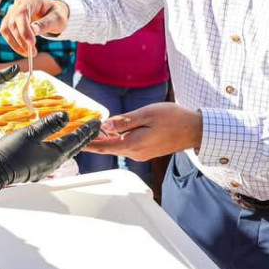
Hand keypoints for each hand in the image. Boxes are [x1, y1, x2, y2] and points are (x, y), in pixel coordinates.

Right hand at [0, 0, 69, 56]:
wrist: (52, 14)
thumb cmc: (56, 15)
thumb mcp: (57, 19)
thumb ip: (45, 23)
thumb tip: (33, 31)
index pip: (22, 13)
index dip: (24, 29)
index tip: (31, 43)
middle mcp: (20, 2)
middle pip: (13, 21)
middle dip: (21, 40)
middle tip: (32, 53)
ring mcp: (13, 9)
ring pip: (6, 28)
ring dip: (15, 43)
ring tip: (28, 53)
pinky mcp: (9, 18)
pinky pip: (6, 32)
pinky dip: (13, 43)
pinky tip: (23, 49)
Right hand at [0, 112, 100, 195]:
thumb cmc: (10, 152)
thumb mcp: (30, 133)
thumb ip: (49, 124)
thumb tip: (66, 116)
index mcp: (55, 153)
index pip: (76, 139)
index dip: (87, 129)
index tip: (97, 121)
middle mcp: (53, 163)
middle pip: (74, 148)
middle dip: (85, 137)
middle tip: (94, 128)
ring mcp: (44, 168)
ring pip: (65, 154)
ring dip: (74, 143)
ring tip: (79, 136)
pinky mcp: (36, 170)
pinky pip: (55, 157)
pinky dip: (61, 148)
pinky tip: (56, 146)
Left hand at [84, 103, 202, 160]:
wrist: (194, 129)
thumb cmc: (173, 119)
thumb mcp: (147, 114)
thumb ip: (124, 121)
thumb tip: (104, 125)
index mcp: (133, 144)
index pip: (103, 146)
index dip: (87, 143)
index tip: (74, 140)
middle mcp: (135, 153)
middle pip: (108, 147)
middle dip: (93, 140)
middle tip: (78, 131)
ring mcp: (140, 154)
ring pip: (117, 146)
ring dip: (104, 139)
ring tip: (90, 128)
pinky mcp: (145, 151)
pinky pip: (125, 145)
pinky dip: (116, 139)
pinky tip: (111, 130)